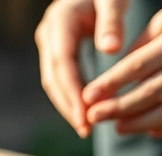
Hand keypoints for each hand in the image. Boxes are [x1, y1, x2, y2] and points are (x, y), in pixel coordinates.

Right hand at [35, 0, 130, 137]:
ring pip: (54, 81)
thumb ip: (112, 21)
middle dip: (67, 105)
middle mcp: (48, 34)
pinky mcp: (57, 50)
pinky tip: (86, 111)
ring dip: (68, 105)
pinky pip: (61, 78)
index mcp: (59, 22)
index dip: (72, 91)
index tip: (85, 115)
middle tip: (85, 129)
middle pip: (53, 77)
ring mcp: (50, 43)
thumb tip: (110, 50)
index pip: (62, 63)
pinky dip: (72, 96)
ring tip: (86, 127)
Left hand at [81, 0, 161, 138]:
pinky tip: (149, 130)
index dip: (109, 85)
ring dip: (140, 124)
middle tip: (92, 118)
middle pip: (151, 93)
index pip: (138, 67)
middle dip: (117, 108)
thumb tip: (116, 75)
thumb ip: (144, 45)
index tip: (87, 97)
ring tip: (117, 127)